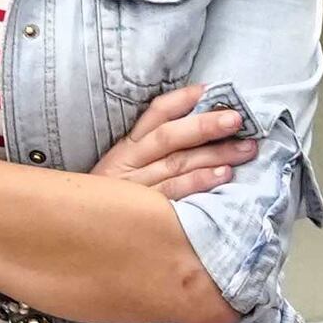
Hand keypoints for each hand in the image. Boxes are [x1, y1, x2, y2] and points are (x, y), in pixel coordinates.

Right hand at [94, 85, 255, 200]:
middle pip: (169, 137)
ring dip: (214, 154)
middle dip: (206, 125)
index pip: (156, 114)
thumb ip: (158, 149)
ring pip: (177, 164)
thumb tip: (203, 125)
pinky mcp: (143, 213)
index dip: (183, 100)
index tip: (211, 90)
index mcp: (128, 147)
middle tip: (237, 119)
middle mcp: (130, 162)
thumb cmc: (115, 200)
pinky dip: (200, 183)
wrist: (78, 232)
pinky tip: (223, 176)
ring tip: (244, 148)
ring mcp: (136, 188)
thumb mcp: (127, 169)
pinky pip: (175, 193)